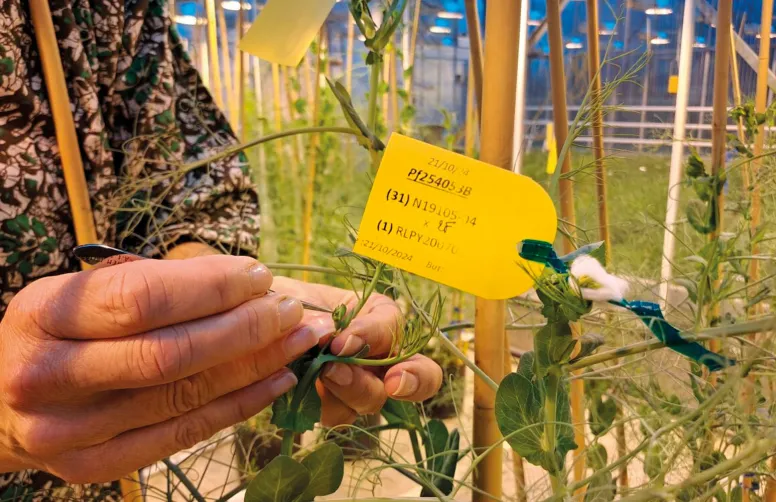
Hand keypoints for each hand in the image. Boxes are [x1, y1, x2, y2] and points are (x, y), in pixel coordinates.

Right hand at [0, 255, 321, 482]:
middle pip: (170, 353)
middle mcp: (48, 375)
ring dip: (256, 366)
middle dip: (246, 328)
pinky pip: (182, 435)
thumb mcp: (85, 294)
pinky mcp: (94, 465)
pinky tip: (276, 381)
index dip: (212, 286)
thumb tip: (248, 283)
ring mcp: (68, 430)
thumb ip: (156, 286)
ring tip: (300, 341)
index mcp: (43, 314)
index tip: (260, 274)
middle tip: (294, 309)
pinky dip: (238, 406)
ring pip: (183, 396)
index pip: (143, 299)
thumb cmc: (61, 333)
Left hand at [271, 277, 442, 425]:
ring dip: (354, 391)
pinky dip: (323, 407)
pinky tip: (302, 394)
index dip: (373, 334)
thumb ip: (309, 312)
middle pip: (411, 373)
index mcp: (376, 316)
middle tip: (392, 382)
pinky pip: (340, 415)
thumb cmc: (282, 301)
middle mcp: (377, 353)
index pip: (392, 325)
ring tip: (325, 376)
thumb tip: (323, 332)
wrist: (250, 325)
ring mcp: (359, 383)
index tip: (340, 340)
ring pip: (374, 399)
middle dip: (409, 378)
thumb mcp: (292, 296)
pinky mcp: (334, 405)